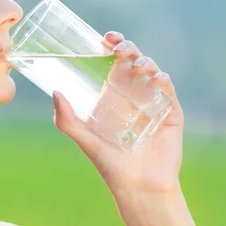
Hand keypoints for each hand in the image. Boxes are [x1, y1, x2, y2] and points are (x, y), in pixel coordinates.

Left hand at [52, 31, 184, 196]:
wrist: (138, 187)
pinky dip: (164, 81)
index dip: (111, 47)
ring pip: (152, 72)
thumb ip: (66, 120)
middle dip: (128, 49)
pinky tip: (157, 79)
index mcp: (113, 97)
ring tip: (137, 65)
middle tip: (118, 48)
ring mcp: (154, 103)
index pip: (112, 65)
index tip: (104, 37)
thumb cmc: (110, 165)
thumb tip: (55, 92)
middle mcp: (134, 96)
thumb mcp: (84, 139)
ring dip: (146, 62)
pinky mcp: (171, 114)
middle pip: (132, 62)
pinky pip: (169, 92)